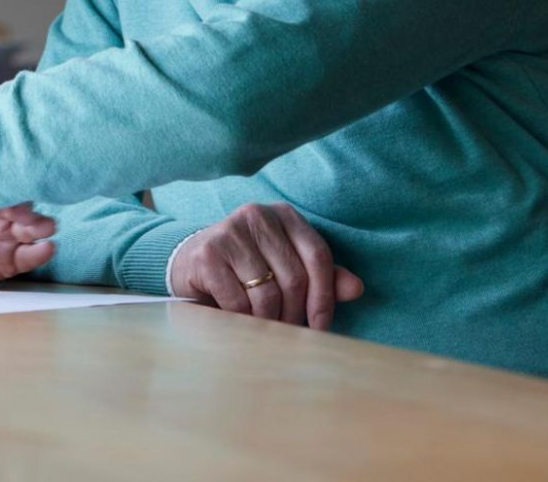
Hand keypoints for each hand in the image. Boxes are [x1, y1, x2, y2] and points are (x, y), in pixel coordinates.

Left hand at [0, 203, 56, 285]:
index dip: (3, 194)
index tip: (10, 201)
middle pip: (18, 206)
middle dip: (27, 210)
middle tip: (33, 216)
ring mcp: (6, 235)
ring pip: (29, 227)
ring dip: (40, 226)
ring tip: (47, 228)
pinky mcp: (11, 259)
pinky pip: (28, 255)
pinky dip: (40, 253)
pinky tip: (47, 249)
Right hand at [168, 201, 363, 329]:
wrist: (191, 264)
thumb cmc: (247, 269)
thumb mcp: (285, 267)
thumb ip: (320, 277)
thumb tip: (357, 288)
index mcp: (283, 215)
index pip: (318, 255)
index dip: (324, 296)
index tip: (320, 327)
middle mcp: (257, 215)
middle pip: (294, 278)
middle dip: (294, 315)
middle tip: (287, 332)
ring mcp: (230, 231)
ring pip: (267, 294)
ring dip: (268, 321)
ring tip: (263, 327)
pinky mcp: (208, 253)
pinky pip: (238, 302)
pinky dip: (242, 319)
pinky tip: (237, 317)